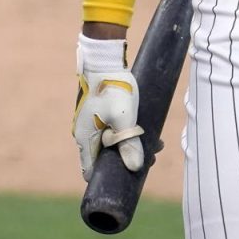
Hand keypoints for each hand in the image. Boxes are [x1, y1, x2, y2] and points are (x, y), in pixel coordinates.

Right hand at [72, 35, 144, 181]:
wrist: (103, 58)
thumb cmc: (111, 87)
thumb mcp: (123, 117)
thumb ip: (128, 143)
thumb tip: (136, 167)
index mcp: (84, 138)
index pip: (90, 170)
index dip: (106, 178)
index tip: (127, 180)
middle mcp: (83, 133)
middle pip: (103, 157)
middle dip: (126, 160)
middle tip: (150, 158)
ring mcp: (89, 122)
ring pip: (110, 143)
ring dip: (130, 146)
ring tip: (155, 143)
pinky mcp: (97, 112)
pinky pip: (111, 130)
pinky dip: (126, 133)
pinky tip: (145, 130)